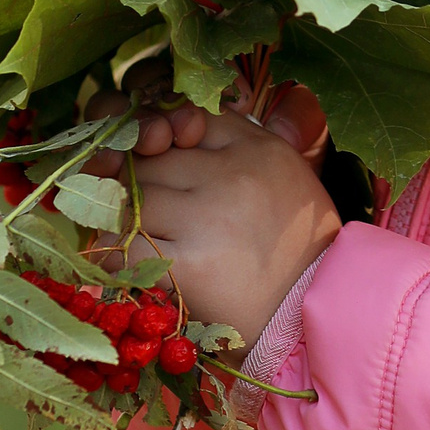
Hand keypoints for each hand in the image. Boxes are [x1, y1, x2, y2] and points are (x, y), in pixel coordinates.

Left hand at [100, 86, 340, 346]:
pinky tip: (124, 264)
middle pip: (149, 160)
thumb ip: (238, 142)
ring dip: (122, 219)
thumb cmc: (299, 245)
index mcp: (257, 147)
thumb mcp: (284, 173)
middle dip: (136, 184)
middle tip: (141, 211)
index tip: (161, 166)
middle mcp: (231, 175)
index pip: (182, 119)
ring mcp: (207, 218)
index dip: (162, 142)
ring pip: (130, 199)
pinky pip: (123, 249)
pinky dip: (114, 256)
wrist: (315, 310)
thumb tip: (180, 127)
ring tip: (134, 237)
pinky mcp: (189, 265)